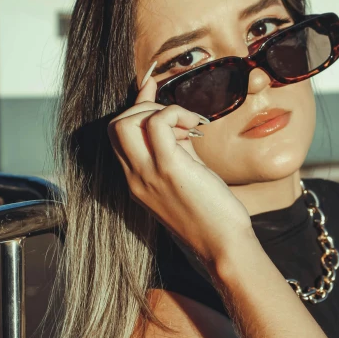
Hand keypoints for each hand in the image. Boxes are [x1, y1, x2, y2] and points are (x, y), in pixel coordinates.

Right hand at [107, 73, 251, 263]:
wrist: (224, 247)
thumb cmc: (212, 215)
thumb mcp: (188, 175)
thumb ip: (178, 148)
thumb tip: (177, 120)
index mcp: (136, 180)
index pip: (117, 135)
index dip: (136, 107)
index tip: (154, 90)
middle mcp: (135, 177)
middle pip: (115, 124)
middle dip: (144, 108)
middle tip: (178, 120)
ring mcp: (148, 174)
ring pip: (126, 121)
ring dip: (157, 110)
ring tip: (186, 125)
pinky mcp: (169, 169)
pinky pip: (158, 124)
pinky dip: (175, 113)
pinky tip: (195, 126)